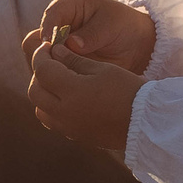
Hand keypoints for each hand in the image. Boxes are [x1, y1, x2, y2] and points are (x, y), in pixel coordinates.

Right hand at [20, 0, 156, 73]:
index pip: (51, 15)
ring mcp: (58, 50)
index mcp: (69, 8)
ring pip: (38, 61)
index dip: (48, 29)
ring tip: (65, 77)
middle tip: (56, 65)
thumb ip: (92, 33)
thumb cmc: (125, 27)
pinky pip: (49, 75)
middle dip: (42, 54)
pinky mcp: (62, 67)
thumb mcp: (112, 24)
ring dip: (47, 70)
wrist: (138, 47)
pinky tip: (68, 86)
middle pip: (34, 40)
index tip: (51, 45)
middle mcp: (58, 29)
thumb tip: (72, 45)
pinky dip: (54, 81)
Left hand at [27, 38, 144, 150]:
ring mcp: (69, 127)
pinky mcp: (76, 136)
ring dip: (43, 93)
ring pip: (40, 110)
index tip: (47, 46)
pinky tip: (67, 97)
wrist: (147, 121)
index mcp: (72, 92)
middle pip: (35, 91)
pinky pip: (53, 121)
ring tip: (58, 81)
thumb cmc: (128, 89)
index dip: (40, 55)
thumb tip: (55, 51)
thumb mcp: (103, 69)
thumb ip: (75, 60)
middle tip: (51, 62)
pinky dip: (51, 108)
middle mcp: (65, 112)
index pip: (42, 70)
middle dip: (39, 74)